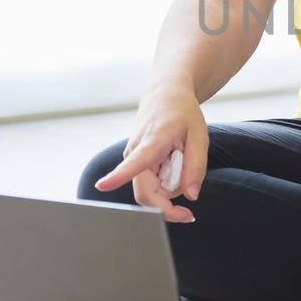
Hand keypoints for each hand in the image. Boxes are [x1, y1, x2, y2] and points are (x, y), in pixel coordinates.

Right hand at [92, 83, 208, 221]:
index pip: (134, 163)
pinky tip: (171, 164)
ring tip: (180, 161)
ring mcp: (132, 160)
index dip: (119, 177)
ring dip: (170, 189)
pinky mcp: (134, 165)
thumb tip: (191, 196)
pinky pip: (150, 186)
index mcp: (152, 141)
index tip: (102, 185)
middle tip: (190, 206)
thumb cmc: (182, 112)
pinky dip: (165, 184)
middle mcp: (134, 153)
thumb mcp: (199, 135)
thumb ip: (196, 166)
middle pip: (146, 194)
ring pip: (150, 193)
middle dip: (168, 204)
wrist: (165, 95)